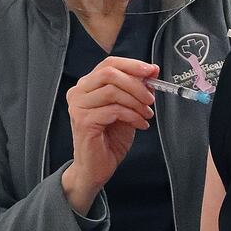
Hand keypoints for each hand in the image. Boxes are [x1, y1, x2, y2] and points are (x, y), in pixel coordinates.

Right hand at [62, 57, 157, 214]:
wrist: (97, 167)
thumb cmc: (110, 137)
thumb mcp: (128, 108)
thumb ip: (136, 89)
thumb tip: (152, 71)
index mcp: (88, 85)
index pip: (109, 63)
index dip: (132, 65)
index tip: (152, 70)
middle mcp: (78, 92)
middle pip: (110, 73)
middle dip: (136, 83)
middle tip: (151, 98)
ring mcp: (78, 106)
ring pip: (113, 91)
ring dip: (136, 102)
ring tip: (147, 114)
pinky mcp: (83, 121)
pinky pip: (114, 110)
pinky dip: (133, 116)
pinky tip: (140, 124)